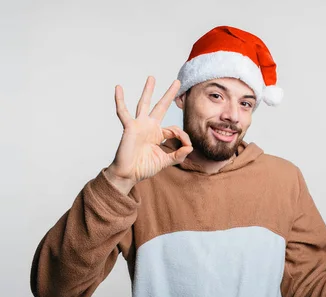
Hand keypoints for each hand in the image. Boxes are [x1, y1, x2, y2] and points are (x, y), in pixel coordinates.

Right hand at [105, 76, 192, 193]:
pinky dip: (120, 100)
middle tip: (177, 82)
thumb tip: (190, 147)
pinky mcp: (129, 127)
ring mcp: (139, 125)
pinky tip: (118, 88)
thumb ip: (178, 155)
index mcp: (158, 134)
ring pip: (144, 104)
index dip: (184, 137)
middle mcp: (149, 127)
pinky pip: (122, 111)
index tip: (187, 146)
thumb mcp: (165, 161)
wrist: (128, 174)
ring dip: (148, 90)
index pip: (175, 129)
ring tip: (152, 78)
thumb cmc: (143, 167)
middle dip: (169, 94)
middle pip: (161, 106)